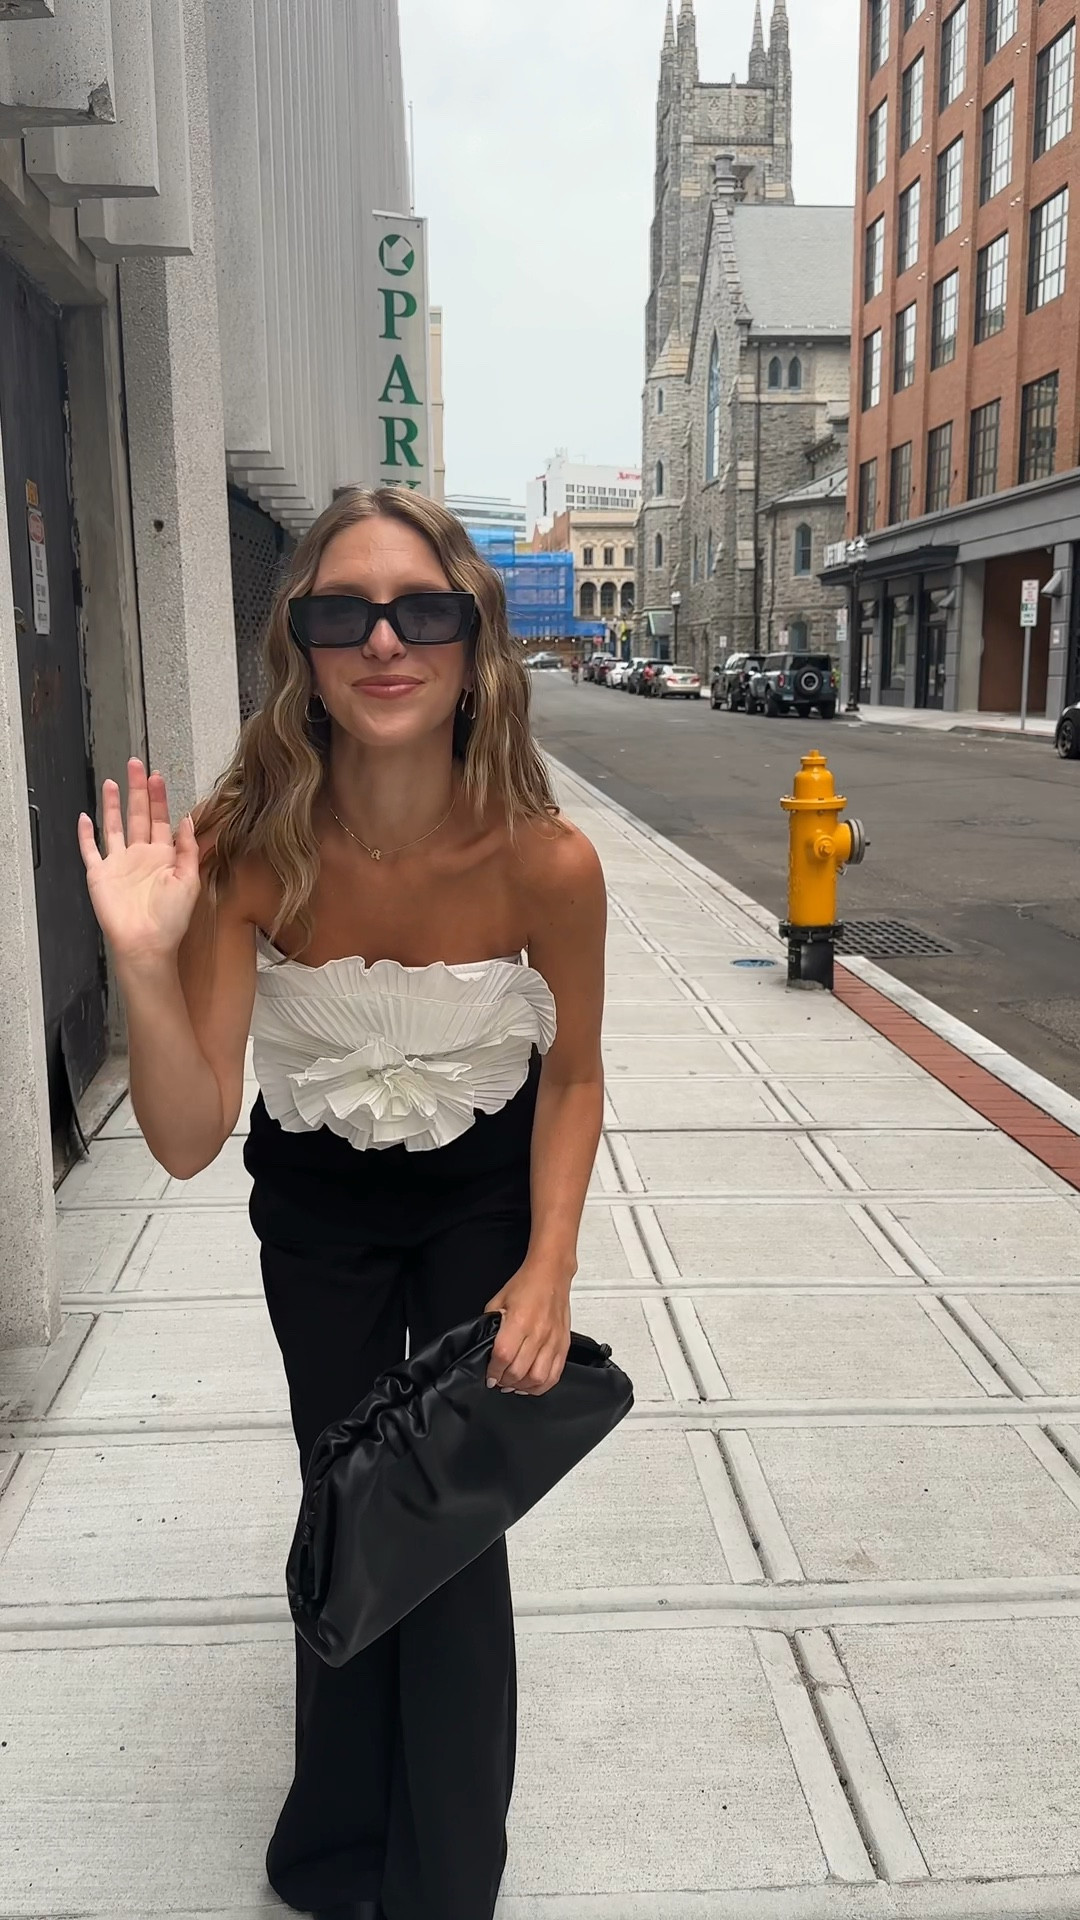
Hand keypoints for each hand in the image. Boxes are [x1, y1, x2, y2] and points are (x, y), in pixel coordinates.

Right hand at [77, 759, 201, 964]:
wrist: (146, 944)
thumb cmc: (170, 919)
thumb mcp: (189, 881)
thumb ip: (188, 849)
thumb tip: (187, 820)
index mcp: (163, 856)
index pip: (160, 820)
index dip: (159, 798)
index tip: (157, 776)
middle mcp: (140, 856)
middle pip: (138, 815)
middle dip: (137, 790)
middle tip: (136, 765)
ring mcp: (119, 864)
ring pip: (114, 827)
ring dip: (112, 805)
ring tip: (112, 782)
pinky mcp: (100, 875)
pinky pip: (90, 850)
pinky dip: (85, 834)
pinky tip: (84, 818)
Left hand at [484, 1263, 571, 1396]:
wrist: (551, 1274)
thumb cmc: (526, 1284)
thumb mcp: (498, 1301)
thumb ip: (491, 1325)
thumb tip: (485, 1347)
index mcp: (519, 1321)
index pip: (503, 1355)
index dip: (493, 1371)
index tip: (489, 1376)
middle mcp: (538, 1333)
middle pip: (519, 1371)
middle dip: (504, 1381)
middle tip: (498, 1380)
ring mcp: (553, 1340)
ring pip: (537, 1377)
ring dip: (522, 1386)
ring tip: (513, 1384)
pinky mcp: (563, 1345)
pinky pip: (555, 1374)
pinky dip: (541, 1385)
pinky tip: (531, 1384)